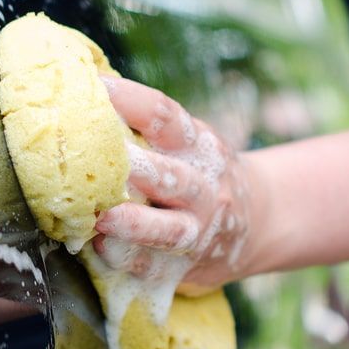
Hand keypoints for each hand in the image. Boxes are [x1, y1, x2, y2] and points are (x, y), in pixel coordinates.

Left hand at [94, 77, 252, 293]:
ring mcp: (198, 228)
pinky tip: (103, 250)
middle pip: (169, 175)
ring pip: (168, 227)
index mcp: (196, 144)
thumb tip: (88, 83)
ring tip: (102, 217)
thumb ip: (148, 124)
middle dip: (135, 168)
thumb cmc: (201, 172)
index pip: (164, 117)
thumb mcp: (189, 141)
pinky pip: (157, 265)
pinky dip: (130, 259)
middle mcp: (202, 185)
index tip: (96, 89)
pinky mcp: (187, 264)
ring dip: (134, 222)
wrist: (260, 221)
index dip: (130, 100)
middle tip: (95, 160)